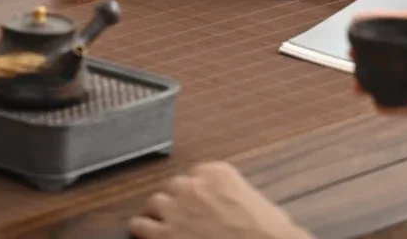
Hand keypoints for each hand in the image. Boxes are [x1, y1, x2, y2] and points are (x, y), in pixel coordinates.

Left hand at [128, 162, 311, 238]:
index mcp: (218, 173)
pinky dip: (140, 229)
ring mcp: (177, 208)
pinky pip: (139, 225)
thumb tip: (225, 207)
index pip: (196, 174)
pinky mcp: (165, 235)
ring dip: (157, 213)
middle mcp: (194, 185)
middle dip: (176, 200)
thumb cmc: (266, 232)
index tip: (196, 202)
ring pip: (155, 202)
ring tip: (158, 225)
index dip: (195, 191)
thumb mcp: (252, 200)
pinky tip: (143, 235)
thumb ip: (231, 194)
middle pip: (174, 185)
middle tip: (179, 216)